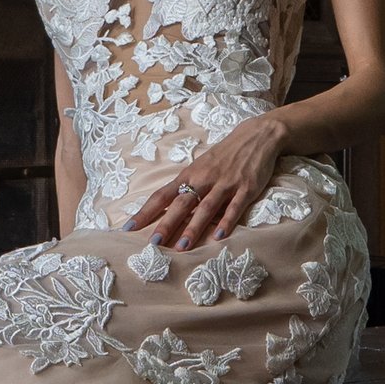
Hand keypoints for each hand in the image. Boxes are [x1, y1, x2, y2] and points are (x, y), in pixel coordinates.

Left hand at [128, 111, 288, 245]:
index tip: (128, 228)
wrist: (256, 136)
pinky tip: (219, 236)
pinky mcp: (245, 188)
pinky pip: (234, 207)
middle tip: (153, 243)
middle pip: (181, 204)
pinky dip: (227, 221)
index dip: (145, 212)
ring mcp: (225, 184)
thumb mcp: (200, 167)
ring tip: (182, 248)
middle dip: (166, 224)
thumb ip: (186, 188)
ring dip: (193, 228)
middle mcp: (204, 179)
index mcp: (189, 175)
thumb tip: (166, 211)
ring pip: (206, 208)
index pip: (162, 195)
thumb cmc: (224, 155)